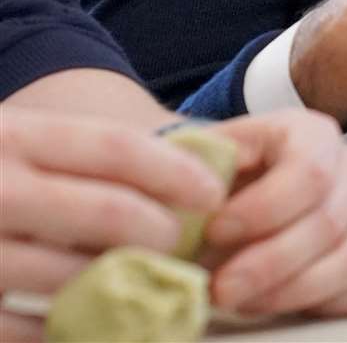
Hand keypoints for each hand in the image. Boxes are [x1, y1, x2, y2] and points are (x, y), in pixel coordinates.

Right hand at [0, 107, 224, 340]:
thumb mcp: (12, 140)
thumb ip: (77, 155)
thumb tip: (178, 171)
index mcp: (11, 136)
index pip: (115, 147)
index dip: (175, 172)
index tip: (214, 192)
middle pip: (105, 212)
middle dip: (161, 233)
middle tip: (182, 246)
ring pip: (70, 275)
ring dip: (123, 285)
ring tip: (148, 285)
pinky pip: (21, 327)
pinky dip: (64, 330)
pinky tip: (86, 323)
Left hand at [202, 110, 346, 317]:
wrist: (216, 199)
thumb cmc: (207, 179)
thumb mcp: (194, 160)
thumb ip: (194, 174)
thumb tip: (200, 203)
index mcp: (312, 135)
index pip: (311, 171)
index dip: (264, 208)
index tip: (213, 232)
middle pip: (329, 222)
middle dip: (270, 263)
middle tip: (219, 288)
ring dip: (290, 290)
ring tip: (238, 300)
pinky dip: (321, 304)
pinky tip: (271, 302)